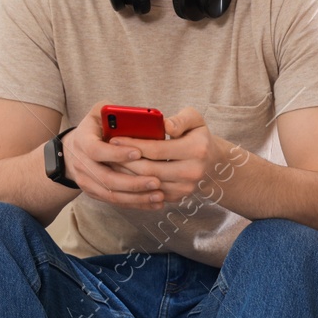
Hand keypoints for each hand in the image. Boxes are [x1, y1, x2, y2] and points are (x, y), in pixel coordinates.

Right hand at [61, 101, 166, 209]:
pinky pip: (116, 202)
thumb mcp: (99, 113)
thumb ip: (114, 111)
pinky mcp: (94, 193)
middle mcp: (81, 164)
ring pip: (112, 194)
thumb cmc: (94, 128)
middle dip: (133, 182)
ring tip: (159, 196)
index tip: (138, 152)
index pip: (96, 150)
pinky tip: (154, 203)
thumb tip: (138, 116)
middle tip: (156, 181)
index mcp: (82, 141)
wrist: (73, 150)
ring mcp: (86, 181)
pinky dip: (136, 203)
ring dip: (137, 197)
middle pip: (106, 178)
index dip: (117, 153)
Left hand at [113, 107, 230, 203]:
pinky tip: (122, 174)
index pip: (157, 149)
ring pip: (146, 183)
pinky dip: (134, 185)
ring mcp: (185, 188)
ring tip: (110, 163)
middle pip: (148, 169)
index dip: (133, 144)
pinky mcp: (178, 197)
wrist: (212, 163)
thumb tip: (164, 124)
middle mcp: (192, 172)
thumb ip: (180, 119)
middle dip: (124, 161)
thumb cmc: (198, 137)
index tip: (114, 138)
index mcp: (196, 149)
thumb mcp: (195, 120)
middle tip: (105, 152)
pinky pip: (150, 193)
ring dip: (125, 174)